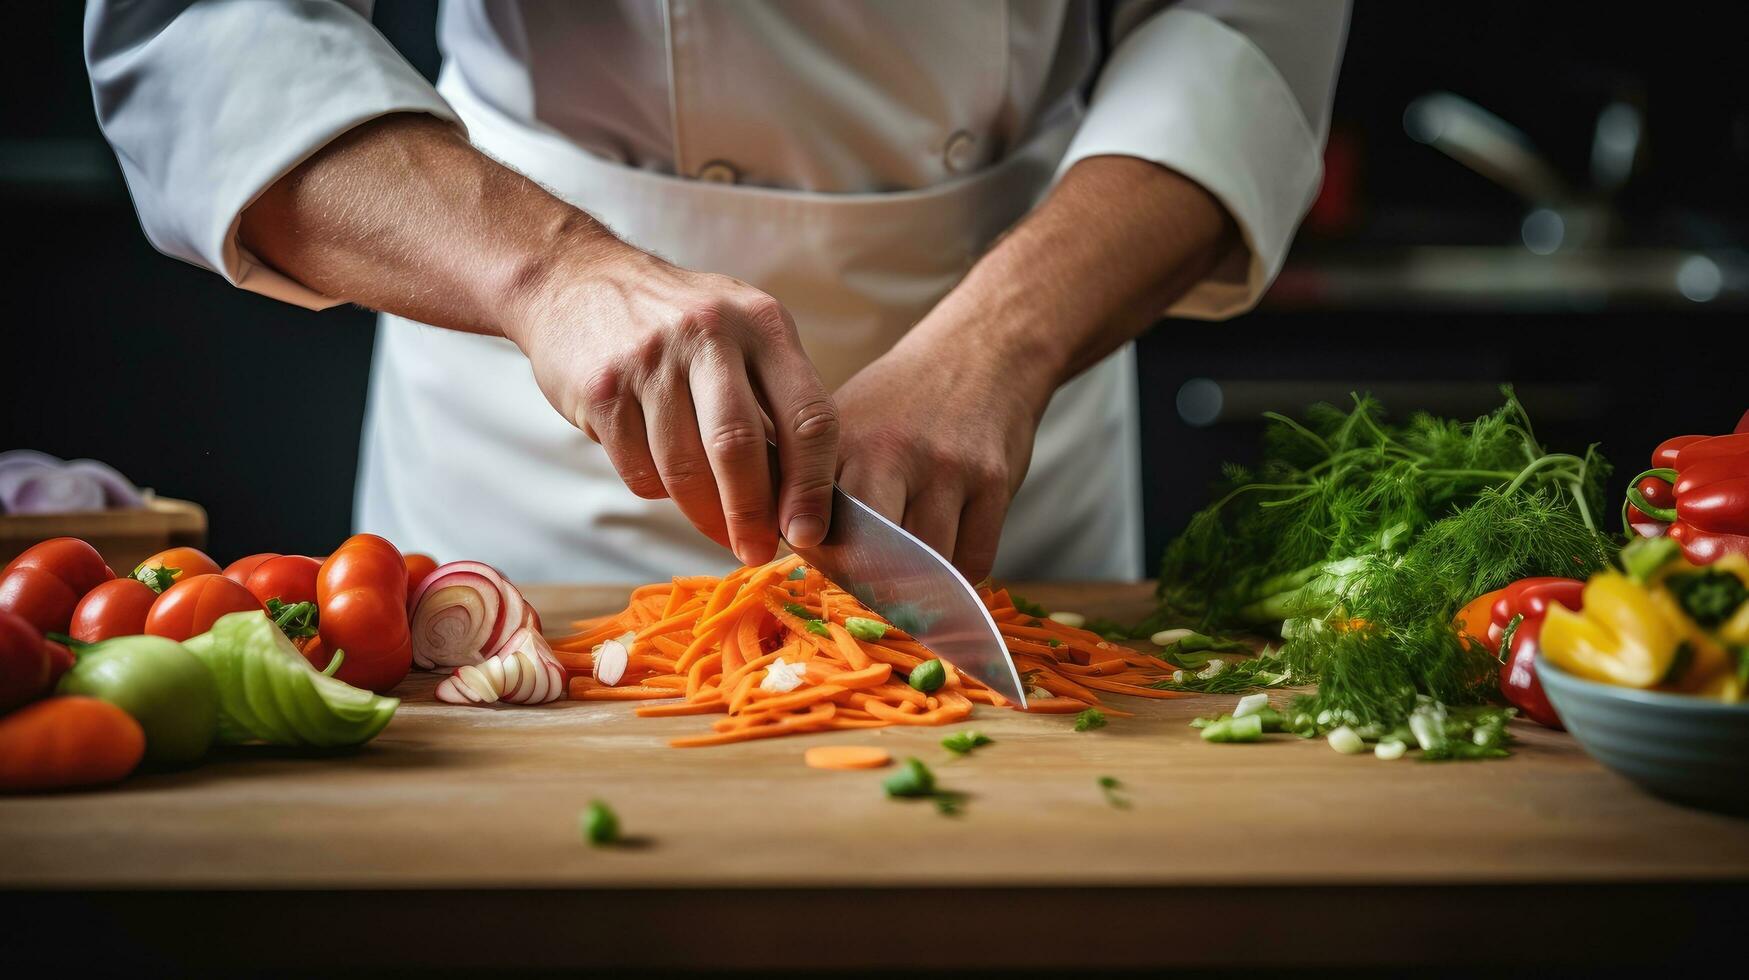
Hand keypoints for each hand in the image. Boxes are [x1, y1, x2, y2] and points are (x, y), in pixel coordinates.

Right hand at [506, 246, 838, 564]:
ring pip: (684, 468)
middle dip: (751, 514)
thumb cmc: (677, 323)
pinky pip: (638, 468)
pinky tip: (662, 477)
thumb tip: (800, 499)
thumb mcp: (741, 334)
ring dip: (703, 515)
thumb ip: (774, 399)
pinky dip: (656, 489)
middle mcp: (710, 333)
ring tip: (716, 529)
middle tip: (756, 550)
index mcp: (762, 325)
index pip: (808, 416)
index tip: (808, 533)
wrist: (576, 280)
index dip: (812, 486)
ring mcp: (651, 359)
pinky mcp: (603, 387)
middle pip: (738, 447)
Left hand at [833, 329, 1048, 581]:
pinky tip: (951, 553)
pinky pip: (975, 560)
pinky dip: (961, 573)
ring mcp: (946, 468)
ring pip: (928, 566)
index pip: (817, 525)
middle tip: (876, 591)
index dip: (824, 562)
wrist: (980, 353)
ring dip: (923, 584)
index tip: (832, 574)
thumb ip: (813, 478)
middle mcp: (891, 453)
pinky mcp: (993, 481)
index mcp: (841, 441)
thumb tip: (781, 543)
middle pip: (872, 554)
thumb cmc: (901, 401)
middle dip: (871, 584)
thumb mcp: (844, 421)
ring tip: (917, 571)